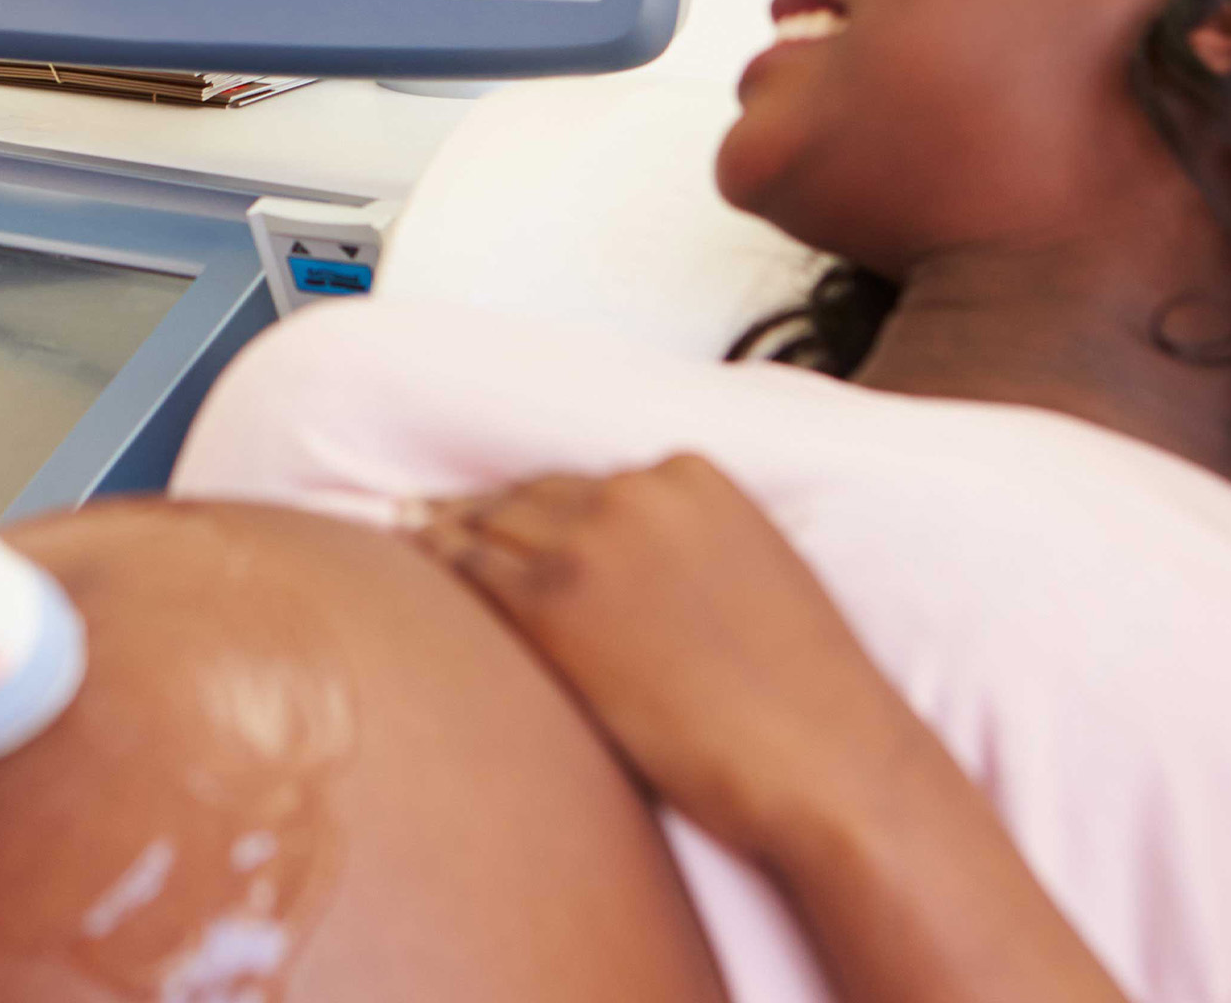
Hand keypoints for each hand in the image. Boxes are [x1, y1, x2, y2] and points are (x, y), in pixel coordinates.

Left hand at [416, 457, 937, 872]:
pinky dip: (437, 565)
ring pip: (491, 523)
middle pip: (532, 495)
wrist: (821, 756)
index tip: (507, 512)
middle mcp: (634, 491)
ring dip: (452, 533)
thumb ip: (690, 543)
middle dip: (491, 515)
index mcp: (692, 474)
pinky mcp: (552, 601)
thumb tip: (638, 570)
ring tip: (411, 535)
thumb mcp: (757, 572)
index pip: (587, 480)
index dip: (541, 504)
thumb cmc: (804, 691)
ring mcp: (588, 542)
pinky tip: (409, 563)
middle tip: (434, 518)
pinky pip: (471, 570)